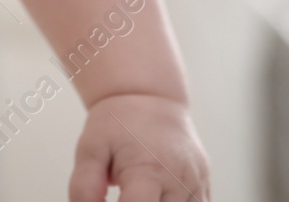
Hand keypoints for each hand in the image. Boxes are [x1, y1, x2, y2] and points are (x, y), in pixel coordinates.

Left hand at [69, 93, 209, 201]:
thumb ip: (84, 187)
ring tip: (141, 192)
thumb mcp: (90, 149)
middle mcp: (179, 180)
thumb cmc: (117, 123)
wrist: (150, 96)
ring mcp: (196, 183)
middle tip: (123, 193)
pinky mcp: (204, 185)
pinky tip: (158, 195)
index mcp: (150, 171)